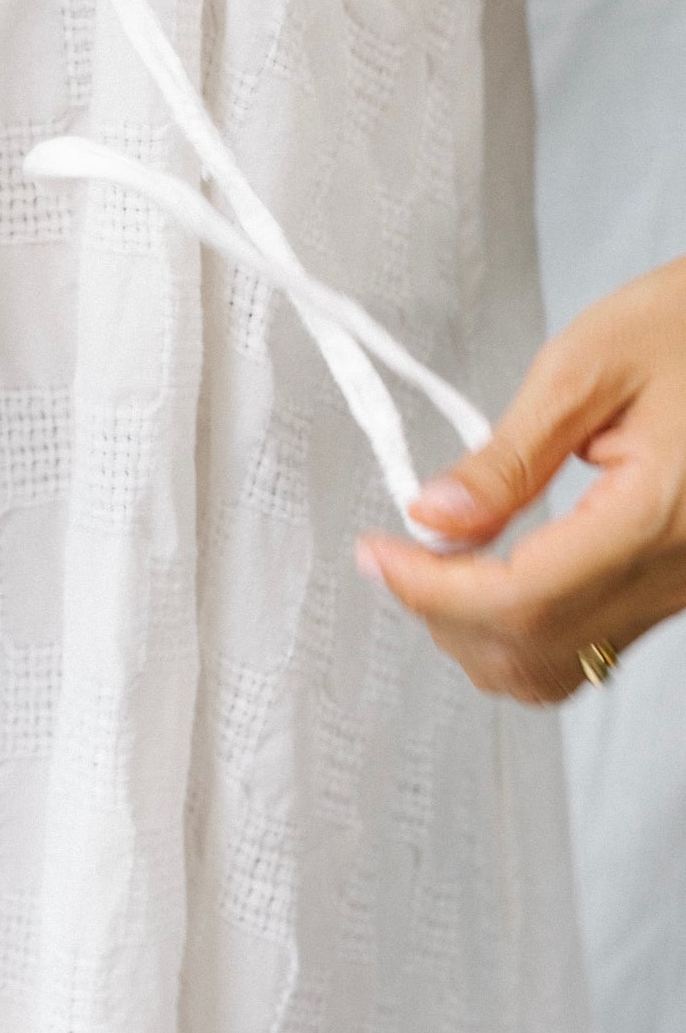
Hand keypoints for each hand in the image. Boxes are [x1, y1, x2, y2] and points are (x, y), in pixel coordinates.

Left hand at [355, 257, 685, 701]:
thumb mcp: (589, 365)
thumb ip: (509, 455)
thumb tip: (434, 517)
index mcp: (655, 518)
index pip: (519, 599)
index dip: (430, 588)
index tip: (376, 551)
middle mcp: (677, 576)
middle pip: (533, 651)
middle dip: (443, 613)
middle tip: (395, 552)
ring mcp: (683, 593)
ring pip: (561, 667)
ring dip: (479, 633)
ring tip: (437, 561)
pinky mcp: (679, 590)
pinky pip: (593, 646)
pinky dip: (525, 631)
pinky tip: (493, 573)